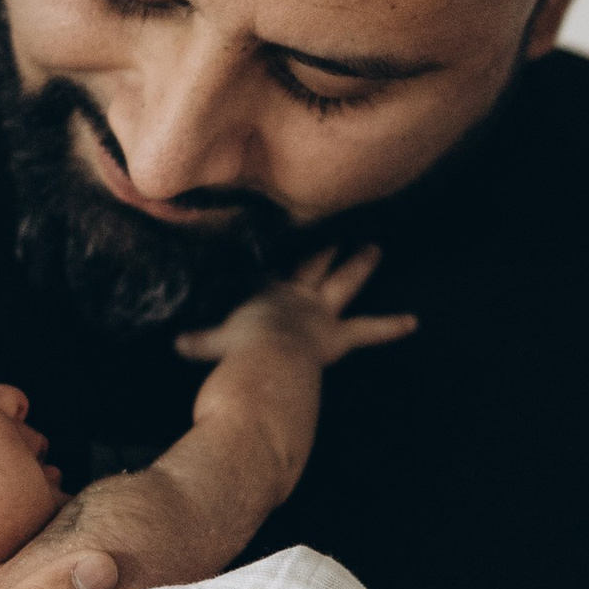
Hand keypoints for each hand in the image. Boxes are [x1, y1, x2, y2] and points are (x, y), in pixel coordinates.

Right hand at [174, 243, 417, 375]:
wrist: (261, 360)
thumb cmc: (234, 349)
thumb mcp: (208, 342)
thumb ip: (196, 341)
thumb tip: (174, 342)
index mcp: (265, 293)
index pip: (274, 269)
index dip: (281, 256)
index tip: (287, 236)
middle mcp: (295, 295)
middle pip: (313, 263)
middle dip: (327, 246)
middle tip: (340, 228)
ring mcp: (320, 311)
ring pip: (345, 282)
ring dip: (360, 264)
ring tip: (376, 248)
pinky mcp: (338, 335)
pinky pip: (369, 330)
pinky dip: (391, 327)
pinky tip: (414, 323)